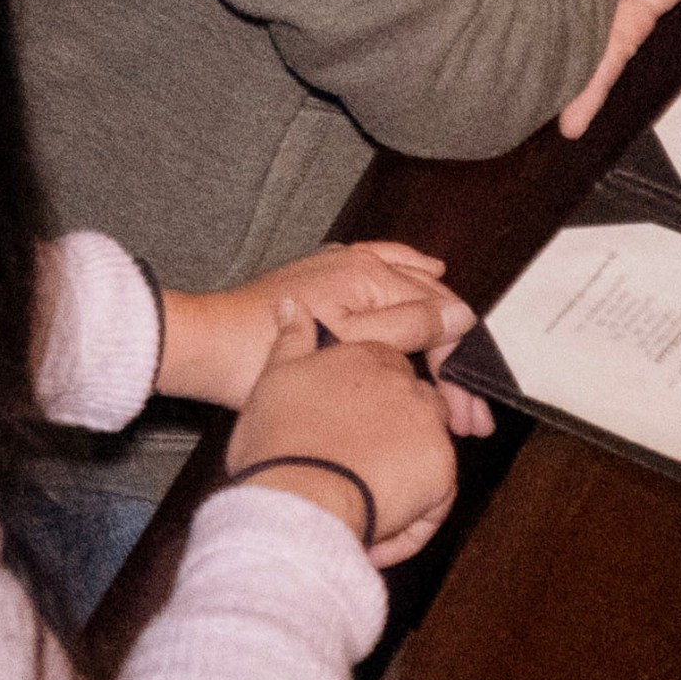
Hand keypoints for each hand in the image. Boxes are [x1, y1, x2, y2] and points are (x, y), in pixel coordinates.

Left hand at [160, 240, 470, 407]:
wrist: (211, 348)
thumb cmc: (270, 351)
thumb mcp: (352, 344)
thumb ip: (410, 326)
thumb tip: (461, 314)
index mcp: (368, 274)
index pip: (439, 316)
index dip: (460, 369)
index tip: (469, 415)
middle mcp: (358, 263)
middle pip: (428, 308)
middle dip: (455, 359)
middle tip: (469, 416)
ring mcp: (339, 270)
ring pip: (409, 297)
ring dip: (436, 338)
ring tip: (456, 381)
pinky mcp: (323, 285)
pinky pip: (383, 283)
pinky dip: (410, 300)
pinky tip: (423, 302)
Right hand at [227, 332, 461, 567]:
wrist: (296, 494)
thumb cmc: (278, 438)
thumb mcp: (274, 376)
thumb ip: (292, 338)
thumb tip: (295, 305)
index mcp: (366, 355)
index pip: (389, 366)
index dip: (372, 399)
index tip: (353, 423)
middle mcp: (404, 384)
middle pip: (417, 404)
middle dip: (397, 433)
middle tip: (360, 464)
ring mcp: (427, 426)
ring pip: (428, 449)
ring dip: (405, 474)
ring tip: (366, 501)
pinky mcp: (442, 470)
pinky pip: (436, 495)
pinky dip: (413, 516)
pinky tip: (379, 529)